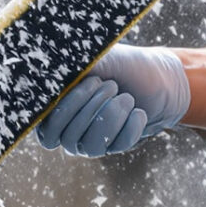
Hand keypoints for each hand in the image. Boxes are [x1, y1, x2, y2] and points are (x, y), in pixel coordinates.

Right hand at [34, 43, 189, 156]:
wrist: (162, 79)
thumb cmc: (125, 64)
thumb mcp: (102, 59)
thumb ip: (77, 67)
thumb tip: (55, 69)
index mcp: (56, 105)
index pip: (43, 125)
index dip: (61, 110)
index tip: (88, 82)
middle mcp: (69, 127)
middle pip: (66, 136)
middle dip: (90, 108)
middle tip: (111, 84)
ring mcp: (91, 140)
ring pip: (91, 146)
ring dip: (111, 117)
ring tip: (126, 96)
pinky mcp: (114, 147)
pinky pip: (117, 147)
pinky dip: (130, 126)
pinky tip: (138, 111)